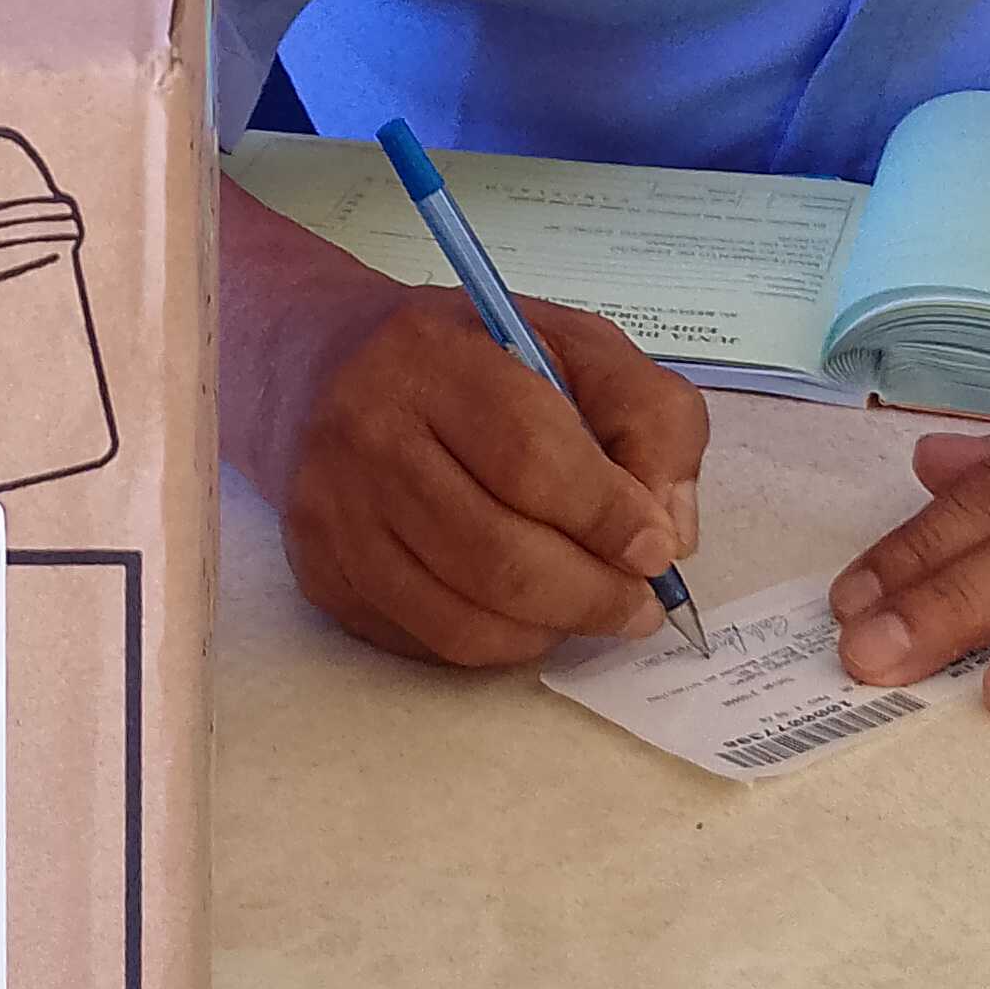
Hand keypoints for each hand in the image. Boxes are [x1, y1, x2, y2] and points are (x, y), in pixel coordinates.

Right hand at [282, 290, 709, 671]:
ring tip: (592, 609)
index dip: (605, 516)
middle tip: (639, 605)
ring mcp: (333, 512)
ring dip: (550, 629)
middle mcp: (365, 432)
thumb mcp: (574, 344)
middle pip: (495, 553)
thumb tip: (667, 530)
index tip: (656, 548)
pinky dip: (498, 644)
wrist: (324, 369)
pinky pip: (426, 640)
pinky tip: (527, 613)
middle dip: (590, 594)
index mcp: (432, 355)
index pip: (528, 454)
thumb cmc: (470, 357)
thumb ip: (649, 417)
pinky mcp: (321, 572)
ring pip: (460, 614)